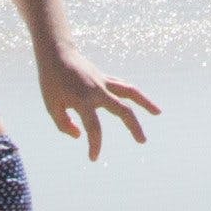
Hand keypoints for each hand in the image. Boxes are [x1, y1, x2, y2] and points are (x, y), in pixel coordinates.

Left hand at [36, 56, 163, 159]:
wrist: (56, 53)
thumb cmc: (51, 81)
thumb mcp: (52, 106)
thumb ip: (64, 124)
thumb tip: (80, 135)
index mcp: (82, 100)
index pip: (94, 127)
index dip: (95, 145)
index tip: (93, 158)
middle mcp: (97, 91)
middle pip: (122, 110)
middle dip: (134, 126)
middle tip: (143, 141)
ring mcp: (103, 82)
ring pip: (130, 92)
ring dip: (146, 102)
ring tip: (158, 113)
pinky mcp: (105, 77)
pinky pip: (123, 86)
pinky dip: (134, 94)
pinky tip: (141, 102)